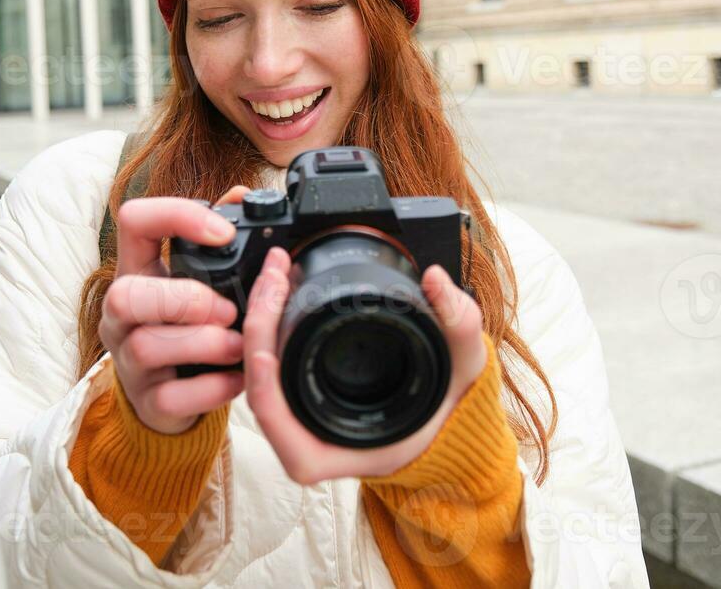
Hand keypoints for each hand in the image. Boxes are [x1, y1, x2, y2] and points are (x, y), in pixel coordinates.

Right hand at [98, 188, 251, 433]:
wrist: (175, 395)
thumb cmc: (189, 325)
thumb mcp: (200, 277)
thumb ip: (217, 238)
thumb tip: (240, 195)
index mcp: (138, 270)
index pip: (133, 221)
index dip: (175, 216)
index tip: (223, 234)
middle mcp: (122, 314)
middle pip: (123, 295)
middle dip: (183, 300)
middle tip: (227, 309)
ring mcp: (129, 360)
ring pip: (148, 346)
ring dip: (206, 344)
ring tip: (239, 345)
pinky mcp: (147, 402)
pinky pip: (170, 397)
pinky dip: (212, 388)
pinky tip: (235, 378)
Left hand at [241, 246, 490, 483]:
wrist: (449, 412)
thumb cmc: (449, 404)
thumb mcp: (464, 365)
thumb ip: (459, 323)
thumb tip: (436, 280)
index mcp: (337, 448)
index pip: (281, 426)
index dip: (265, 390)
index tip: (266, 352)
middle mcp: (309, 435)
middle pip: (258, 387)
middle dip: (258, 326)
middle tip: (273, 277)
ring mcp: (298, 412)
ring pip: (257, 370)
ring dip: (258, 318)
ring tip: (273, 273)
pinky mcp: (297, 387)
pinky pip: (267, 360)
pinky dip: (267, 323)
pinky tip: (276, 287)